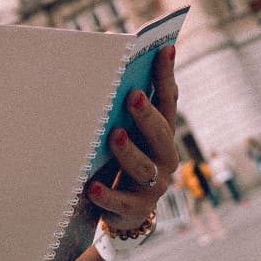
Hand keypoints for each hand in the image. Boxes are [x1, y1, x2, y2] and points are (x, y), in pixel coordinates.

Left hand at [85, 47, 179, 232]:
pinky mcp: (134, 209)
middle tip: (132, 95)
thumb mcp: (126, 131)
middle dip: (146, 115)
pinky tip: (91, 187)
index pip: (169, 102)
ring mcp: (152, 186)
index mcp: (162, 135)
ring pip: (143, 167)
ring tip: (114, 136)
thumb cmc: (121, 160)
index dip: (167, 76)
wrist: (123, 210)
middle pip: (161, 135)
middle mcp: (164, 159)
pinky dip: (107, 194)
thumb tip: (111, 50)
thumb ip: (123, 103)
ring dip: (129, 151)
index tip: (164, 49)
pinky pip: (120, 202)